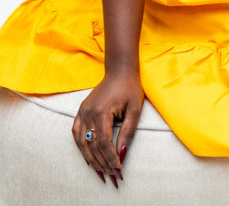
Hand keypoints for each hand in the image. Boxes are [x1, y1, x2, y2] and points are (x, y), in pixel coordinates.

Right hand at [72, 70, 143, 186]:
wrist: (120, 70)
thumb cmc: (130, 87)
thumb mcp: (135, 109)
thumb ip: (127, 132)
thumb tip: (122, 154)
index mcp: (101, 111)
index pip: (104, 143)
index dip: (111, 159)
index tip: (119, 170)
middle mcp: (88, 112)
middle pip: (92, 145)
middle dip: (102, 163)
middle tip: (111, 176)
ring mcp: (82, 111)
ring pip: (82, 142)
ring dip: (90, 158)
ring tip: (100, 171)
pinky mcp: (81, 110)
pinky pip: (76, 133)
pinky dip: (81, 146)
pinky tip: (88, 156)